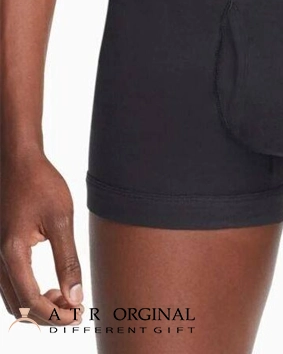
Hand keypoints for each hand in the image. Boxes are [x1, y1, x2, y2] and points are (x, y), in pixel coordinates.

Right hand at [0, 151, 83, 325]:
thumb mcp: (61, 220)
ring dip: (38, 306)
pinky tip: (52, 285)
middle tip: (75, 311)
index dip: (55, 315)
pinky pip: (11, 284)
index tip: (78, 316)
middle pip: (18, 306)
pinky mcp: (1, 249)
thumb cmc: (41, 185)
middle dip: (47, 315)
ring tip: (66, 298)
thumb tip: (75, 296)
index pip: (31, 301)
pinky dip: (29, 293)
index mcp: (12, 254)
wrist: (18, 162)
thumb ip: (67, 260)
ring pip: (12, 298)